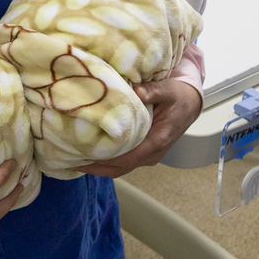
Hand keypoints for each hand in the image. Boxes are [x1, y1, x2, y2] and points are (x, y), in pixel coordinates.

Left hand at [75, 77, 202, 177]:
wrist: (190, 103)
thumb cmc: (179, 97)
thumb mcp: (169, 90)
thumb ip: (153, 91)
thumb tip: (137, 91)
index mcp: (157, 141)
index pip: (127, 158)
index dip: (104, 161)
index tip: (82, 157)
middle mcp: (151, 154)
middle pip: (119, 169)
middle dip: (94, 167)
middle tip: (68, 160)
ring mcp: (147, 155)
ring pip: (119, 167)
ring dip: (98, 166)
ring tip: (72, 157)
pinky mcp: (142, 151)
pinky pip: (122, 161)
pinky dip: (105, 160)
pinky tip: (88, 152)